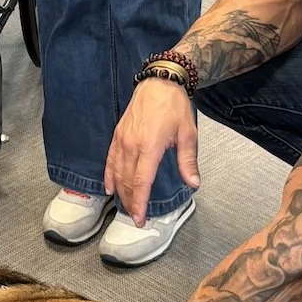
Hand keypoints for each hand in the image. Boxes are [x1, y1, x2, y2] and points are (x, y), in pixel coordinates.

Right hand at [105, 79, 198, 226]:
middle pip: (127, 181)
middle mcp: (132, 145)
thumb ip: (187, 161)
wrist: (159, 82)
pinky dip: (108, 175)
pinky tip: (109, 188)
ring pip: (117, 172)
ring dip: (121, 192)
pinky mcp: (118, 134)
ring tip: (126, 207)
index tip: (140, 219)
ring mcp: (122, 139)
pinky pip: (109, 159)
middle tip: (136, 218)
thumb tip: (193, 184)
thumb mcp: (188, 133)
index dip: (139, 203)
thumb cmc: (175, 107)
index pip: (141, 182)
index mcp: (150, 146)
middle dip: (130, 202)